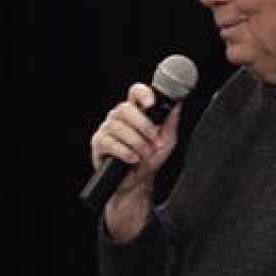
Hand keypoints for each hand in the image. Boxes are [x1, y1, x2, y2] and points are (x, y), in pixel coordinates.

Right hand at [90, 85, 181, 240]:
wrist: (137, 183)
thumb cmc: (149, 160)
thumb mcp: (166, 141)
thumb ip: (171, 122)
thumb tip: (177, 103)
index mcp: (135, 111)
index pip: (135, 92)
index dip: (142, 94)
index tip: (151, 104)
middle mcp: (118, 117)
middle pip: (125, 108)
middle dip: (143, 126)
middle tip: (154, 140)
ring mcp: (106, 129)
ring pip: (118, 126)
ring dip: (136, 143)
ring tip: (144, 154)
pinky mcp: (98, 144)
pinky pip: (110, 143)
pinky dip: (124, 152)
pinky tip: (132, 158)